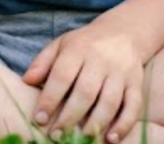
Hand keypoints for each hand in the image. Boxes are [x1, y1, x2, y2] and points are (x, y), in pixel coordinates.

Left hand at [24, 23, 143, 141]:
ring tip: (80, 139)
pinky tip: (111, 139)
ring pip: (110, 101)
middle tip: (55, 136)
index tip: (38, 120)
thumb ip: (42, 62)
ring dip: (95, 123)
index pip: (62, 75)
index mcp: (79, 49)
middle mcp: (101, 60)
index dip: (49, 99)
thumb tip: (27, 81)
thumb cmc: (85, 44)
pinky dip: (124, 124)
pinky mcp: (136, 83)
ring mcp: (121, 72)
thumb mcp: (61, 45)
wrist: (124, 31)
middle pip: (86, 91)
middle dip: (69, 117)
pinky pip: (133, 105)